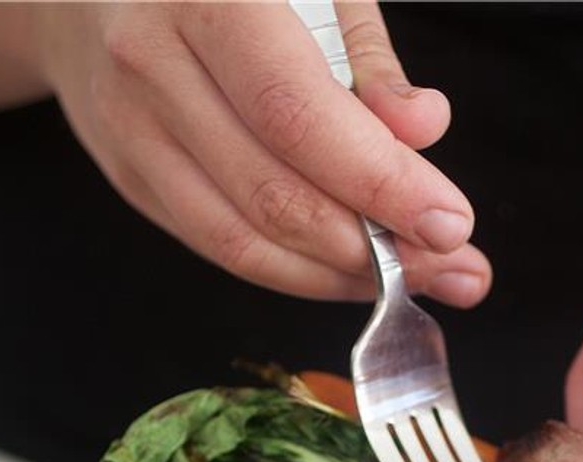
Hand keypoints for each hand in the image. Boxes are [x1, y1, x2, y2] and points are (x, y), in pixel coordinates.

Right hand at [30, 2, 489, 305]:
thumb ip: (367, 59)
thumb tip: (420, 130)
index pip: (298, 114)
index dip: (379, 181)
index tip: (450, 221)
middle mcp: (152, 60)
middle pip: (272, 191)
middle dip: (376, 246)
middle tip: (453, 266)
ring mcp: (130, 127)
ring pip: (243, 239)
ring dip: (341, 276)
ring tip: (418, 280)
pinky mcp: (129, 176)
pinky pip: (220, 246)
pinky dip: (295, 272)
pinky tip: (351, 271)